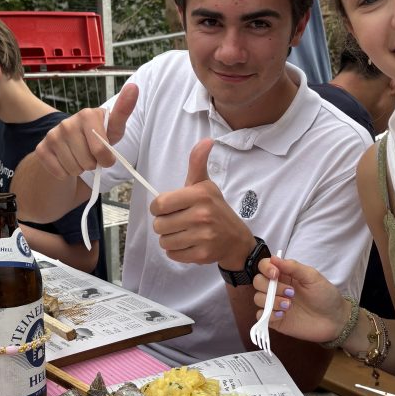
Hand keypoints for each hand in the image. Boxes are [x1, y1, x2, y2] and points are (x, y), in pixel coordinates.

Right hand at [34, 83, 138, 178]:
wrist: (72, 143)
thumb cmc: (99, 135)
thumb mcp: (114, 127)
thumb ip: (123, 111)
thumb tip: (134, 86)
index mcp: (87, 115)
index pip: (100, 150)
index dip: (106, 159)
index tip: (106, 157)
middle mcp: (67, 122)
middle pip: (87, 162)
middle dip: (93, 164)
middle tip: (91, 155)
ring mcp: (53, 135)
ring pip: (73, 169)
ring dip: (80, 169)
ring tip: (80, 157)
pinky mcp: (42, 148)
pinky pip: (59, 172)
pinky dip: (65, 173)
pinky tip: (67, 161)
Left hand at [150, 139, 254, 266]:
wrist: (235, 238)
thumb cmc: (215, 209)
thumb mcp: (205, 185)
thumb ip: (198, 163)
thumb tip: (206, 140)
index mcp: (199, 195)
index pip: (159, 204)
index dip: (159, 208)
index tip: (169, 208)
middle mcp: (202, 215)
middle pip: (159, 225)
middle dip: (165, 224)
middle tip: (179, 222)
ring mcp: (203, 236)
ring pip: (164, 241)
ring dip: (170, 239)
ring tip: (184, 233)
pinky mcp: (202, 254)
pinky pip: (172, 254)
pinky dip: (177, 251)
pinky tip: (189, 243)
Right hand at [253, 254, 349, 344]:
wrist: (335, 320)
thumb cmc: (326, 295)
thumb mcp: (312, 277)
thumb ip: (293, 267)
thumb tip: (273, 258)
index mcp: (285, 275)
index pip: (264, 266)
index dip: (266, 268)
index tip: (275, 274)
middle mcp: (277, 288)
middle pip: (258, 282)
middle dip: (270, 287)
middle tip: (290, 293)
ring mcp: (275, 304)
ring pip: (258, 298)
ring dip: (271, 301)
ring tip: (289, 306)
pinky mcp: (275, 320)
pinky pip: (261, 316)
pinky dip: (269, 315)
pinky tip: (282, 315)